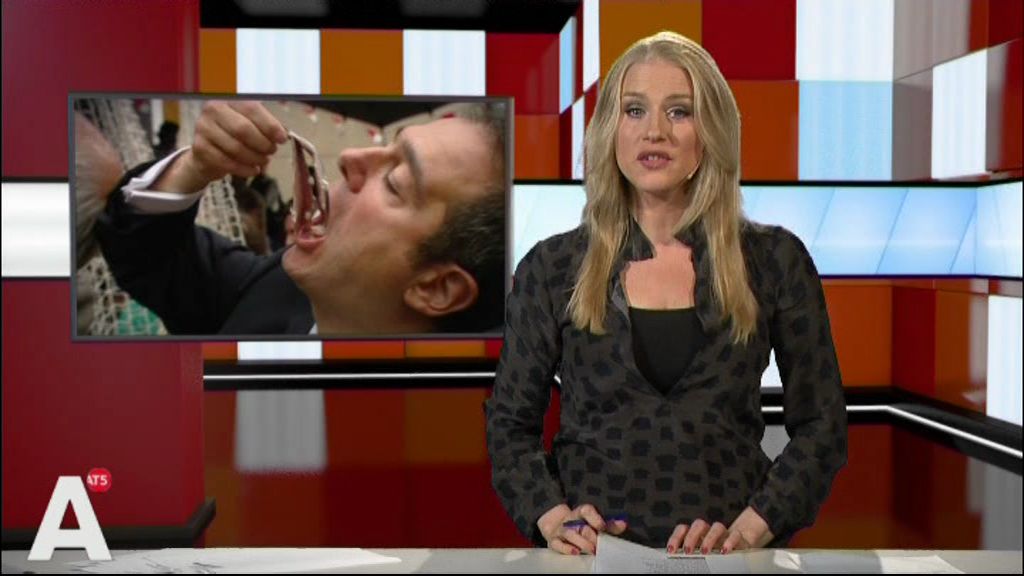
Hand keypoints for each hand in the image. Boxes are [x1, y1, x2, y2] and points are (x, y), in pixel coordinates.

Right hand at [156, 101, 287, 194]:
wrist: (209, 153)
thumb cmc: (236, 135)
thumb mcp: (252, 123)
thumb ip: (267, 125)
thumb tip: (283, 134)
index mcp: (228, 98)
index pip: (252, 109)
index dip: (270, 125)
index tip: (282, 139)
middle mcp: (213, 109)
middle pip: (243, 129)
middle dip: (263, 143)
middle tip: (272, 151)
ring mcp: (203, 128)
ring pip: (236, 148)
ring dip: (255, 158)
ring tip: (263, 160)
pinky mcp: (199, 148)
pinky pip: (227, 162)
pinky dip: (245, 169)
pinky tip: (253, 170)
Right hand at [537, 503, 627, 554]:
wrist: (556, 526)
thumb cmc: (580, 526)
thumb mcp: (594, 523)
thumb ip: (609, 525)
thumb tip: (623, 524)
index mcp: (581, 513)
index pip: (586, 510)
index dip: (594, 517)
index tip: (602, 526)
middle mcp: (570, 520)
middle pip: (580, 525)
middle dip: (590, 535)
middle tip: (599, 543)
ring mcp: (561, 530)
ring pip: (569, 534)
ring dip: (581, 542)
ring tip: (591, 550)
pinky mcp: (554, 541)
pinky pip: (557, 544)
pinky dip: (566, 549)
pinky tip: (575, 552)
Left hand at [666, 508, 772, 554]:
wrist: (741, 547)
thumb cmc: (717, 554)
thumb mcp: (702, 556)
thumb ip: (692, 557)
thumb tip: (677, 564)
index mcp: (697, 535)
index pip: (683, 529)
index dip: (676, 537)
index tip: (671, 550)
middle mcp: (709, 531)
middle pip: (698, 525)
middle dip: (691, 537)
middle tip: (688, 551)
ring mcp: (724, 533)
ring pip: (716, 526)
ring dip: (709, 538)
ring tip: (705, 551)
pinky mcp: (738, 537)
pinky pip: (735, 534)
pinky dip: (730, 541)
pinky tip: (725, 550)